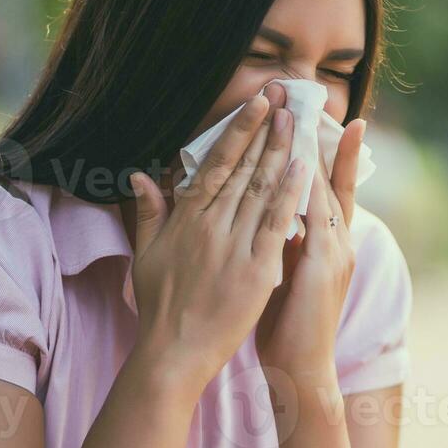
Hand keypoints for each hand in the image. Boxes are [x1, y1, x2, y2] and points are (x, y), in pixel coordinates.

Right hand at [127, 86, 308, 394]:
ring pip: (262, 188)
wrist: (173, 353)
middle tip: (286, 95)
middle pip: (243, 167)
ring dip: (281, 150)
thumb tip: (141, 174)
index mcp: (186, 219)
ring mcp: (234, 246)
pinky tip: (305, 168)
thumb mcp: (146, 254)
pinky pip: (277, 224)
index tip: (258, 102)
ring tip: (298, 119)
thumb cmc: (159, 306)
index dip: (240, 129)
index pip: (216, 163)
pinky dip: (291, 194)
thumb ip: (149, 211)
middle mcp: (210, 226)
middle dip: (267, 128)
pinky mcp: (257, 270)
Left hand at [255, 118, 365, 391]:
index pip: (324, 184)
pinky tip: (297, 165)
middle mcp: (336, 240)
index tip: (316, 113)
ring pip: (324, 189)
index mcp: (325, 241)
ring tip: (302, 115)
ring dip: (312, 152)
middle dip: (319, 135)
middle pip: (329, 176)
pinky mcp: (324, 267)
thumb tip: (259, 213)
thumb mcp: (280, 272)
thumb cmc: (286, 326)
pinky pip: (318, 218)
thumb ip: (275, 239)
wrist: (301, 371)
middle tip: (306, 95)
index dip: (322, 148)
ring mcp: (334, 251)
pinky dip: (308, 191)